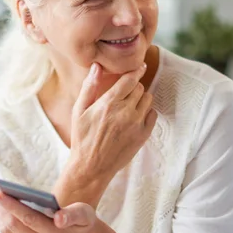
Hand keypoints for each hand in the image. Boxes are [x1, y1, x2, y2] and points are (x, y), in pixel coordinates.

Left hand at [0, 185, 105, 232]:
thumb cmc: (82, 222)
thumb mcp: (84, 214)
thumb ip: (73, 215)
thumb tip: (59, 218)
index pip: (29, 219)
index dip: (11, 205)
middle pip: (14, 225)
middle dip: (2, 206)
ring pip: (8, 231)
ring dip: (1, 213)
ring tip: (0, 196)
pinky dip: (4, 220)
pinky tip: (5, 209)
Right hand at [56, 63, 157, 204]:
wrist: (91, 166)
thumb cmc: (82, 138)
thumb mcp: (79, 110)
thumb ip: (89, 86)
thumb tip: (97, 66)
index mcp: (109, 103)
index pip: (130, 79)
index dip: (136, 71)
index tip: (139, 67)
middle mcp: (125, 112)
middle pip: (139, 88)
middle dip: (133, 87)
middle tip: (125, 93)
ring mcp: (136, 124)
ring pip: (147, 99)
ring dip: (140, 99)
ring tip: (129, 106)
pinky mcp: (143, 135)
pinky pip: (153, 115)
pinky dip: (147, 112)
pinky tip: (136, 117)